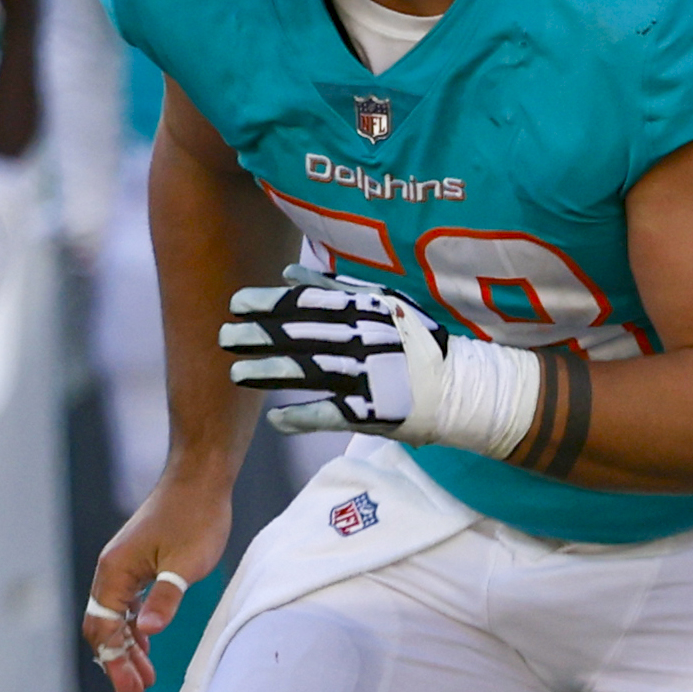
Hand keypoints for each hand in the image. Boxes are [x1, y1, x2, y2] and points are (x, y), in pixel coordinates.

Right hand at [83, 467, 236, 691]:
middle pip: (105, 627)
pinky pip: (128, 604)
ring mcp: (124, 568)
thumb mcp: (186, 563)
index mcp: (115, 573)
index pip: (104, 627)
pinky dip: (135, 627)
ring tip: (145, 677)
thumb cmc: (195, 519)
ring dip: (128, 647)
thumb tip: (148, 632)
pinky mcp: (139, 565)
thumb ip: (167, 597)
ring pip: (116, 617)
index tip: (132, 689)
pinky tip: (147, 644)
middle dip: (118, 661)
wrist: (199, 482)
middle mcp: (112, 572)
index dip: (115, 661)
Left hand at [218, 271, 544, 454]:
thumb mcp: (386, 304)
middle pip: (302, 336)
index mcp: (370, 312)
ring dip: (269, 373)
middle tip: (225, 337)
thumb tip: (291, 272)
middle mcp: (368, 340)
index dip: (271, 303)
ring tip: (237, 374)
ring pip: (309, 372)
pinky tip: (274, 419)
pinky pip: (329, 414)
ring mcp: (371, 376)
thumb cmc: (421, 344)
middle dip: (259, 336)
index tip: (237, 303)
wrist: (467, 389)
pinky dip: (300, 417)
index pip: (311, 303)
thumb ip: (339, 287)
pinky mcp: (375, 412)